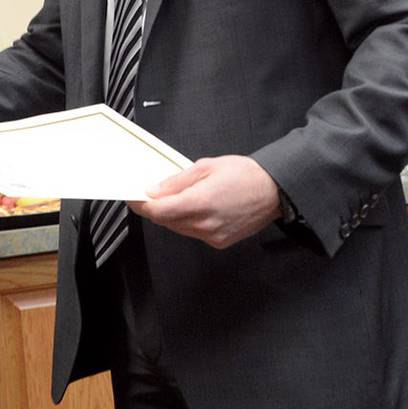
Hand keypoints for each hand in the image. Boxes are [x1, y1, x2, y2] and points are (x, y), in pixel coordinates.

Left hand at [127, 155, 281, 248]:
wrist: (275, 191)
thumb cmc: (245, 174)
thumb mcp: (206, 166)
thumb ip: (177, 181)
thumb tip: (154, 191)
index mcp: (200, 202)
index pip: (158, 211)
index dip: (141, 205)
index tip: (133, 197)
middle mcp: (205, 224)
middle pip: (166, 221)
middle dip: (156, 208)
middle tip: (152, 194)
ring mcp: (213, 236)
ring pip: (178, 228)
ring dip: (171, 215)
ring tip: (177, 198)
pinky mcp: (220, 242)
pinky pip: (193, 233)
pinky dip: (188, 222)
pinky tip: (196, 208)